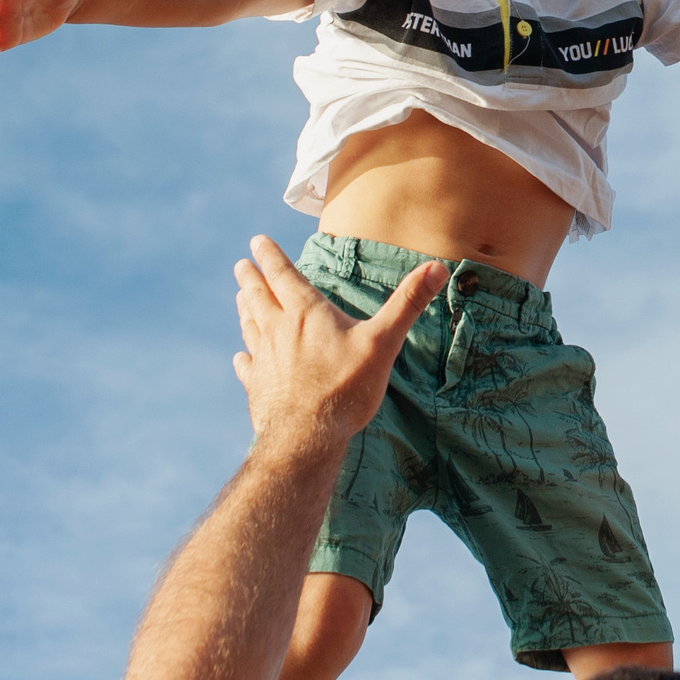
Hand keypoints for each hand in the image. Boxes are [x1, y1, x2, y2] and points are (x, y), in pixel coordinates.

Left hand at [231, 235, 442, 452]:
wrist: (307, 438)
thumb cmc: (345, 387)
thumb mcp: (383, 342)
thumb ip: (407, 303)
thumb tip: (438, 267)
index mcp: (305, 313)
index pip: (282, 275)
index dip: (269, 256)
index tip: (256, 241)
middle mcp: (278, 330)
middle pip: (259, 297)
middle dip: (250, 278)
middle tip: (241, 265)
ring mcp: (264, 359)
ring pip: (250, 327)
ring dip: (245, 310)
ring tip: (241, 298)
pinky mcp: (258, 387)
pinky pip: (247, 366)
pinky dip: (244, 358)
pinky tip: (241, 357)